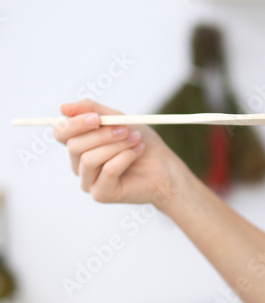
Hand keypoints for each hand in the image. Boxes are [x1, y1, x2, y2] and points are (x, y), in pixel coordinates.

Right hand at [54, 98, 189, 209]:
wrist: (166, 168)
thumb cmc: (141, 143)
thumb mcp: (118, 120)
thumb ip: (93, 111)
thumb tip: (63, 107)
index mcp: (80, 145)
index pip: (61, 133)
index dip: (74, 124)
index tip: (96, 117)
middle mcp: (79, 165)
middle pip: (74, 146)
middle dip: (101, 135)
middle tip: (125, 129)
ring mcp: (89, 182)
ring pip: (89, 159)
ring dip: (116, 146)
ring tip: (136, 141)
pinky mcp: (101, 194)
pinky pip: (107, 171)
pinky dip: (124, 158)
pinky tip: (137, 153)